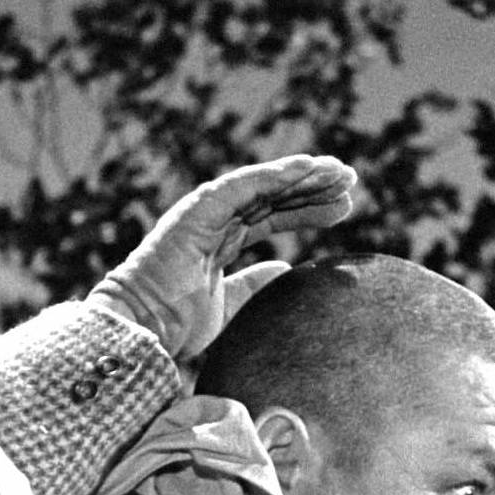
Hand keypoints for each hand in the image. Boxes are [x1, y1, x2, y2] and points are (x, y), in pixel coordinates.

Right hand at [88, 154, 356, 359]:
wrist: (144, 327)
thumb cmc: (177, 324)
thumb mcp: (231, 306)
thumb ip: (255, 285)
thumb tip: (285, 269)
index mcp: (220, 240)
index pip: (272, 216)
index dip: (307, 209)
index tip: (344, 207)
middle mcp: (214, 219)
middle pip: (273, 197)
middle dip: (312, 187)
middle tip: (350, 181)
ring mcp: (205, 211)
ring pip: (263, 186)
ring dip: (302, 175)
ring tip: (339, 171)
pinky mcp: (199, 208)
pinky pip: (245, 185)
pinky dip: (276, 174)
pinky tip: (307, 167)